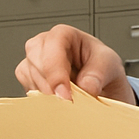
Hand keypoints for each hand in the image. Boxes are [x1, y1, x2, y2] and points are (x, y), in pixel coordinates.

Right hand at [15, 25, 135, 104]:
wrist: (102, 88)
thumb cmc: (103, 70)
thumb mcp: (111, 66)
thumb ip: (99, 74)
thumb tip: (85, 86)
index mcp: (66, 35)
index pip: (53, 43)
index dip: (56, 69)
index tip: (65, 93)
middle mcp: (46, 45)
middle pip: (36, 58)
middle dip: (50, 83)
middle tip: (66, 101)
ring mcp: (35, 61)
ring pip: (29, 75)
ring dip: (46, 93)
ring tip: (67, 102)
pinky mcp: (30, 80)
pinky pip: (27, 88)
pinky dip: (40, 99)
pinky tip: (56, 103)